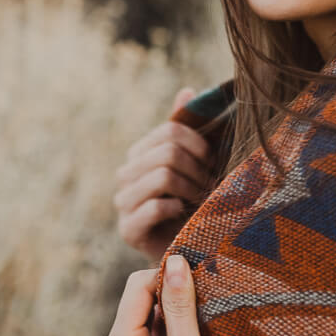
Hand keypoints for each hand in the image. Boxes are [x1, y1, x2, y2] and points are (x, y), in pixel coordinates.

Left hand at [102, 255, 220, 335]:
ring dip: (182, 306)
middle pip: (145, 292)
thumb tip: (177, 261)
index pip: (139, 284)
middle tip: (207, 302)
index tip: (202, 281)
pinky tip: (202, 332)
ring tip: (206, 321)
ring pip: (157, 306)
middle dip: (175, 290)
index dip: (169, 276)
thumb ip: (180, 310)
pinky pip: (164, 323)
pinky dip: (183, 320)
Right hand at [115, 87, 214, 263]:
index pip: (170, 131)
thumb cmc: (196, 199)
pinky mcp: (127, 229)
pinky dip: (176, 208)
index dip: (199, 144)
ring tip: (200, 200)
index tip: (212, 161)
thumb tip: (187, 90)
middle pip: (168, 152)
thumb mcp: (196, 161)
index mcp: (141, 153)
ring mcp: (123, 202)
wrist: (189, 246)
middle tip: (209, 185)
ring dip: (191, 189)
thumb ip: (187, 127)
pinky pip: (153, 206)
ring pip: (163, 176)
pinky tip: (184, 214)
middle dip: (198, 169)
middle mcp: (126, 174)